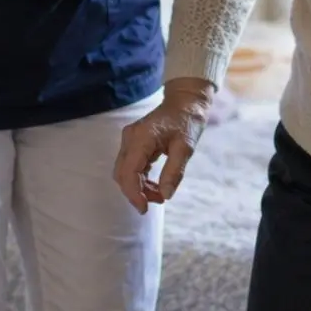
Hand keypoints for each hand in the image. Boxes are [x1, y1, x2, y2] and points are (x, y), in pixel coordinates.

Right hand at [114, 80, 212, 213]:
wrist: (185, 102)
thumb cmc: (187, 121)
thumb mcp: (186, 147)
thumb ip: (175, 171)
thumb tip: (166, 195)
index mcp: (142, 138)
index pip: (129, 171)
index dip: (134, 194)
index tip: (145, 209)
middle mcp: (130, 138)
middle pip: (122, 173)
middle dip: (136, 192)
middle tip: (157, 201)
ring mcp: (130, 139)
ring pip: (125, 171)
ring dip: (138, 187)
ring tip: (159, 194)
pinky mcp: (134, 142)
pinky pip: (130, 165)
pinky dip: (140, 178)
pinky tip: (154, 185)